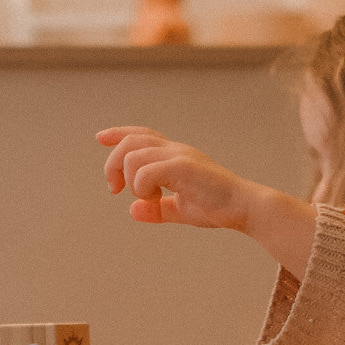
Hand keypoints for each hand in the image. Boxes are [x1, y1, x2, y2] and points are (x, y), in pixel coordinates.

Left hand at [97, 126, 260, 231]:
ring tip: (148, 198)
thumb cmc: (218, 208)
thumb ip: (158, 210)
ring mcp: (179, 155)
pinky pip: (147, 171)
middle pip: (129, 142)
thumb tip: (132, 211)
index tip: (100, 137)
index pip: (141, 134)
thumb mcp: (182, 211)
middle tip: (113, 189)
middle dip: (112, 164)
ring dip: (129, 180)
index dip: (118, 133)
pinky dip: (142, 186)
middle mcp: (175, 149)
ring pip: (133, 156)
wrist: (244, 207)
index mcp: (175, 155)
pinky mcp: (184, 166)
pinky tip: (155, 198)